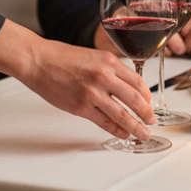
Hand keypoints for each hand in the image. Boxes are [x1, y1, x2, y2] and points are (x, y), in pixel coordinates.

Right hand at [0, 21, 155, 140]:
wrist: (38, 60)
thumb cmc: (61, 57)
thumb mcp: (92, 56)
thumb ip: (109, 70)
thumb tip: (124, 87)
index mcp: (109, 61)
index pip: (138, 81)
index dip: (147, 96)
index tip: (149, 103)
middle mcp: (104, 76)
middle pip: (135, 99)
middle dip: (147, 114)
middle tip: (152, 122)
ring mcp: (92, 93)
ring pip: (122, 114)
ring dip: (136, 126)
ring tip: (143, 134)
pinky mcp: (80, 107)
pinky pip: (104, 122)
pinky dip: (116, 130)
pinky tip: (123, 133)